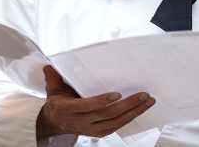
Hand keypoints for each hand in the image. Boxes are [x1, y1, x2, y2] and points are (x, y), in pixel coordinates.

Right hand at [36, 65, 155, 139]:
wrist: (56, 123)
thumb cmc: (58, 103)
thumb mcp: (52, 89)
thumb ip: (53, 77)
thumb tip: (50, 66)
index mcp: (69, 109)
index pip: (88, 106)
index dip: (102, 101)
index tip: (116, 93)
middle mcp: (82, 121)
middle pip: (108, 115)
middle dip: (129, 105)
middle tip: (143, 95)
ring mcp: (92, 129)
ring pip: (117, 122)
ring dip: (135, 111)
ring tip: (148, 101)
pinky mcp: (100, 132)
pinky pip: (118, 126)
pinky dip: (130, 118)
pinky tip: (141, 110)